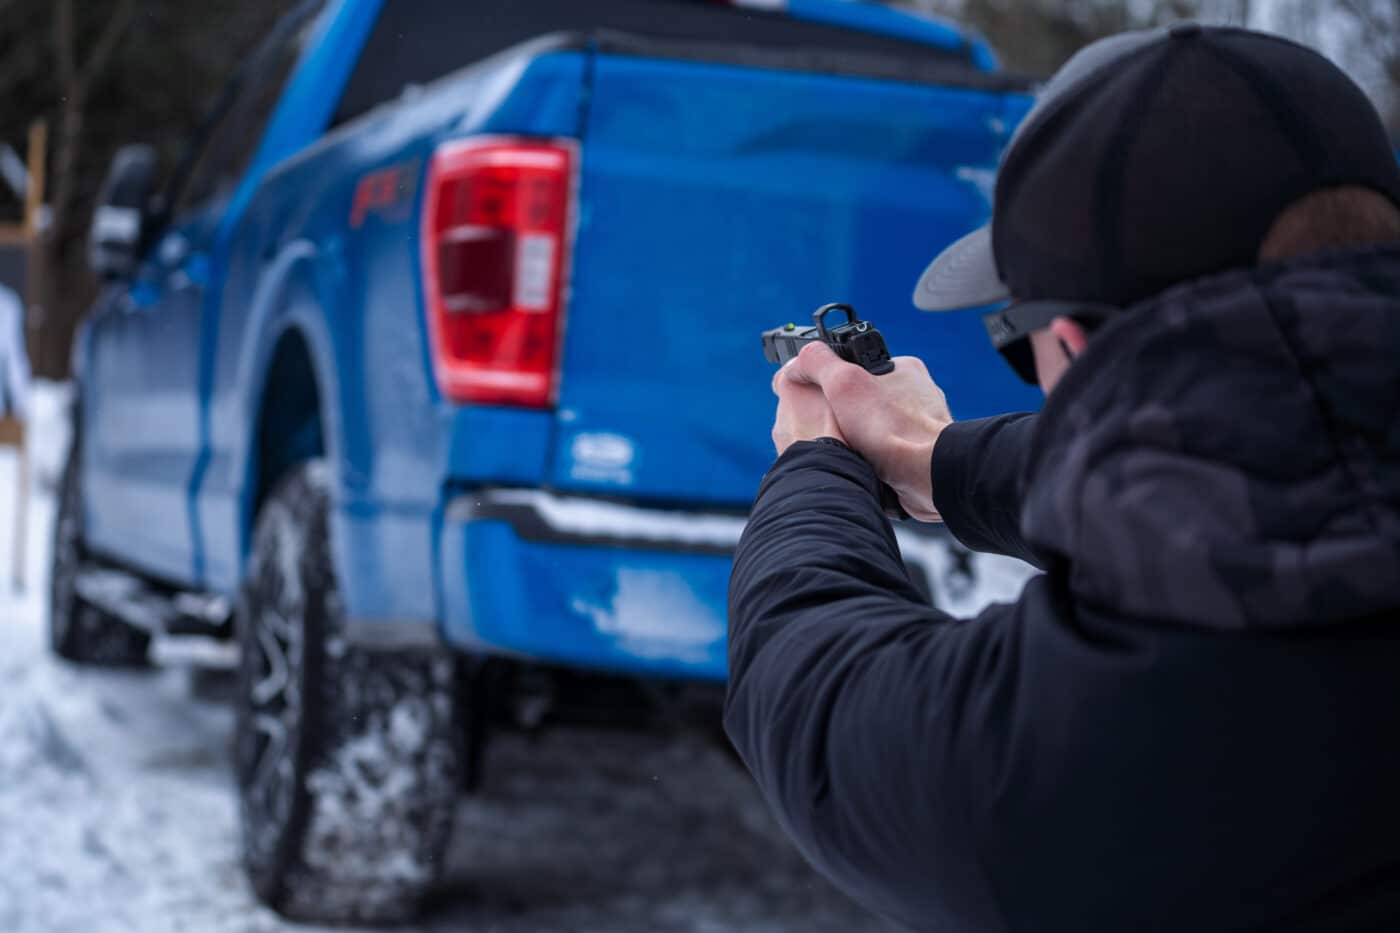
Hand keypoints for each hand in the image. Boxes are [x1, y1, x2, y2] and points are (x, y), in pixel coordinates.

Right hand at [784, 342, 952, 520]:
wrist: (928, 477)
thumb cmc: (893, 429)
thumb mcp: (844, 382)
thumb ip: (817, 363)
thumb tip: (796, 364)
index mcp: (902, 369)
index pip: (857, 367)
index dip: (832, 382)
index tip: (818, 398)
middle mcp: (916, 396)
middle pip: (864, 402)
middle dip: (844, 417)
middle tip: (831, 429)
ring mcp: (919, 428)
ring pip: (875, 431)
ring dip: (858, 442)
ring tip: (847, 450)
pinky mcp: (920, 457)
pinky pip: (887, 456)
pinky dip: (873, 462)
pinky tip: (865, 466)